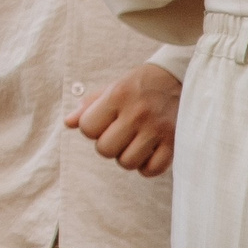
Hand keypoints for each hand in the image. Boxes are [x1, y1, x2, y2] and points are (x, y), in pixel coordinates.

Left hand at [65, 64, 180, 176]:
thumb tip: (68, 123)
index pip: (88, 128)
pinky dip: (147, 166)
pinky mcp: (174, 142)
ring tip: (135, 142)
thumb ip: (89, 105)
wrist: (179, 77)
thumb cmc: (141, 84)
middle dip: (108, 145)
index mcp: (118, 95)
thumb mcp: (113, 87)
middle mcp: (137, 113)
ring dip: (127, 156)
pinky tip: (148, 152)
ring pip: (127, 162)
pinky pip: (151, 170)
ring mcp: (157, 129)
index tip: (104, 122)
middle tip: (119, 134)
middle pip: (105, 150)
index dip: (92, 129)